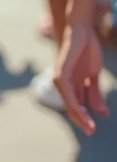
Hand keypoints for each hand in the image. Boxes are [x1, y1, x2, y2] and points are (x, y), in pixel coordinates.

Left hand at [54, 21, 107, 135]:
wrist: (82, 29)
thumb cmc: (86, 49)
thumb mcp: (93, 75)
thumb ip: (95, 93)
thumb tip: (102, 113)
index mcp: (72, 84)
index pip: (76, 106)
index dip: (84, 119)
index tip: (92, 130)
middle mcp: (63, 82)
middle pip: (71, 107)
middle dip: (81, 120)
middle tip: (91, 132)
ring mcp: (60, 76)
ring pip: (68, 101)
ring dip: (78, 115)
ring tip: (89, 125)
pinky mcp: (60, 70)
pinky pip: (65, 90)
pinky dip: (73, 101)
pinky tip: (81, 110)